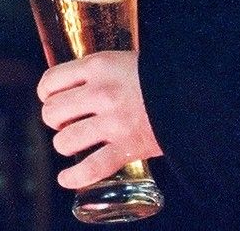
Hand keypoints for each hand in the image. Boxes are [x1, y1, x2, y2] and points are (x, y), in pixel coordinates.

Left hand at [37, 50, 161, 188]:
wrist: (193, 96)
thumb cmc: (158, 77)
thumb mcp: (123, 60)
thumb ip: (98, 72)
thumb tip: (74, 84)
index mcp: (98, 67)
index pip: (51, 80)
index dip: (45, 93)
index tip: (50, 98)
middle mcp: (101, 94)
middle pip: (52, 112)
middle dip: (53, 120)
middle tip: (64, 121)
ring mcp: (113, 123)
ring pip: (65, 141)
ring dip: (64, 144)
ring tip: (72, 142)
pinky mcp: (127, 148)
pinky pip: (91, 168)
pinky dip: (75, 177)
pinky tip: (66, 178)